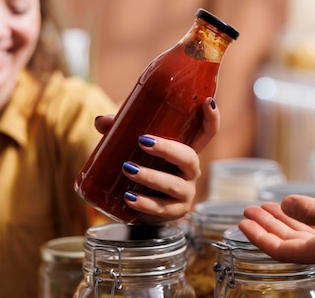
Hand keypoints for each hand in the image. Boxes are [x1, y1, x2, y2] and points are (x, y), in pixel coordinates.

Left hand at [94, 97, 218, 222]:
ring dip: (150, 176)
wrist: (139, 206)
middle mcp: (191, 171)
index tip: (208, 102)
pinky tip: (129, 197)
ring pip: (174, 184)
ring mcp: (186, 192)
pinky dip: (145, 202)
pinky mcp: (175, 212)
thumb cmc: (144, 169)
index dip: (212, 118)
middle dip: (167, 149)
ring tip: (127, 169)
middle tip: (143, 141)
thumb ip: (120, 132)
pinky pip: (162, 208)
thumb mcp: (135, 149)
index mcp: (186, 151)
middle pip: (190, 157)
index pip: (207, 133)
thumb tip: (101, 121)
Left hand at [239, 193, 314, 269]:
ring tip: (266, 207)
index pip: (282, 249)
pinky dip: (303, 220)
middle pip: (289, 243)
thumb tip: (285, 203)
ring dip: (283, 222)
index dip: (259, 236)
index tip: (242, 223)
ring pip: (303, 236)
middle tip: (248, 211)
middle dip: (266, 227)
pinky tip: (299, 209)